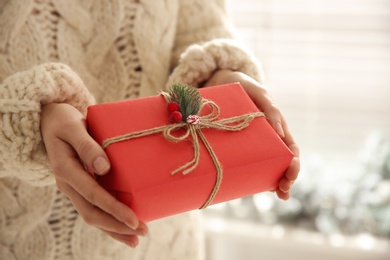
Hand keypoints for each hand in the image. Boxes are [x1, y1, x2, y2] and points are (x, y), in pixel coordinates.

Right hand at [41, 103, 147, 246]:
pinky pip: (93, 208)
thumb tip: (104, 168)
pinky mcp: (80, 187)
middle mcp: (68, 184)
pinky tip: (122, 227)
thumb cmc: (64, 121)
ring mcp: (73, 188)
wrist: (51, 122)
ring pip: (92, 215)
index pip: (92, 195)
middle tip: (143, 231)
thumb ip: (87, 146)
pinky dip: (107, 220)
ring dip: (113, 229)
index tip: (133, 219)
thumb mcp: (74, 127)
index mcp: (65, 170)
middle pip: (92, 213)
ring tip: (135, 239)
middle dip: (117, 225)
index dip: (114, 209)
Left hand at [204, 70, 299, 199]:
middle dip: (288, 178)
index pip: (291, 148)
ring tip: (279, 194)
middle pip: (283, 162)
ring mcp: (255, 146)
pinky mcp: (241, 148)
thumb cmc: (245, 88)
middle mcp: (269, 140)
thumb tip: (280, 133)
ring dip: (276, 182)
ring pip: (269, 167)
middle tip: (284, 190)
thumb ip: (270, 109)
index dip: (294, 162)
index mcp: (277, 127)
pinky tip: (258, 188)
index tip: (292, 170)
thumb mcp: (259, 94)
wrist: (223, 84)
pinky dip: (256, 178)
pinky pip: (250, 165)